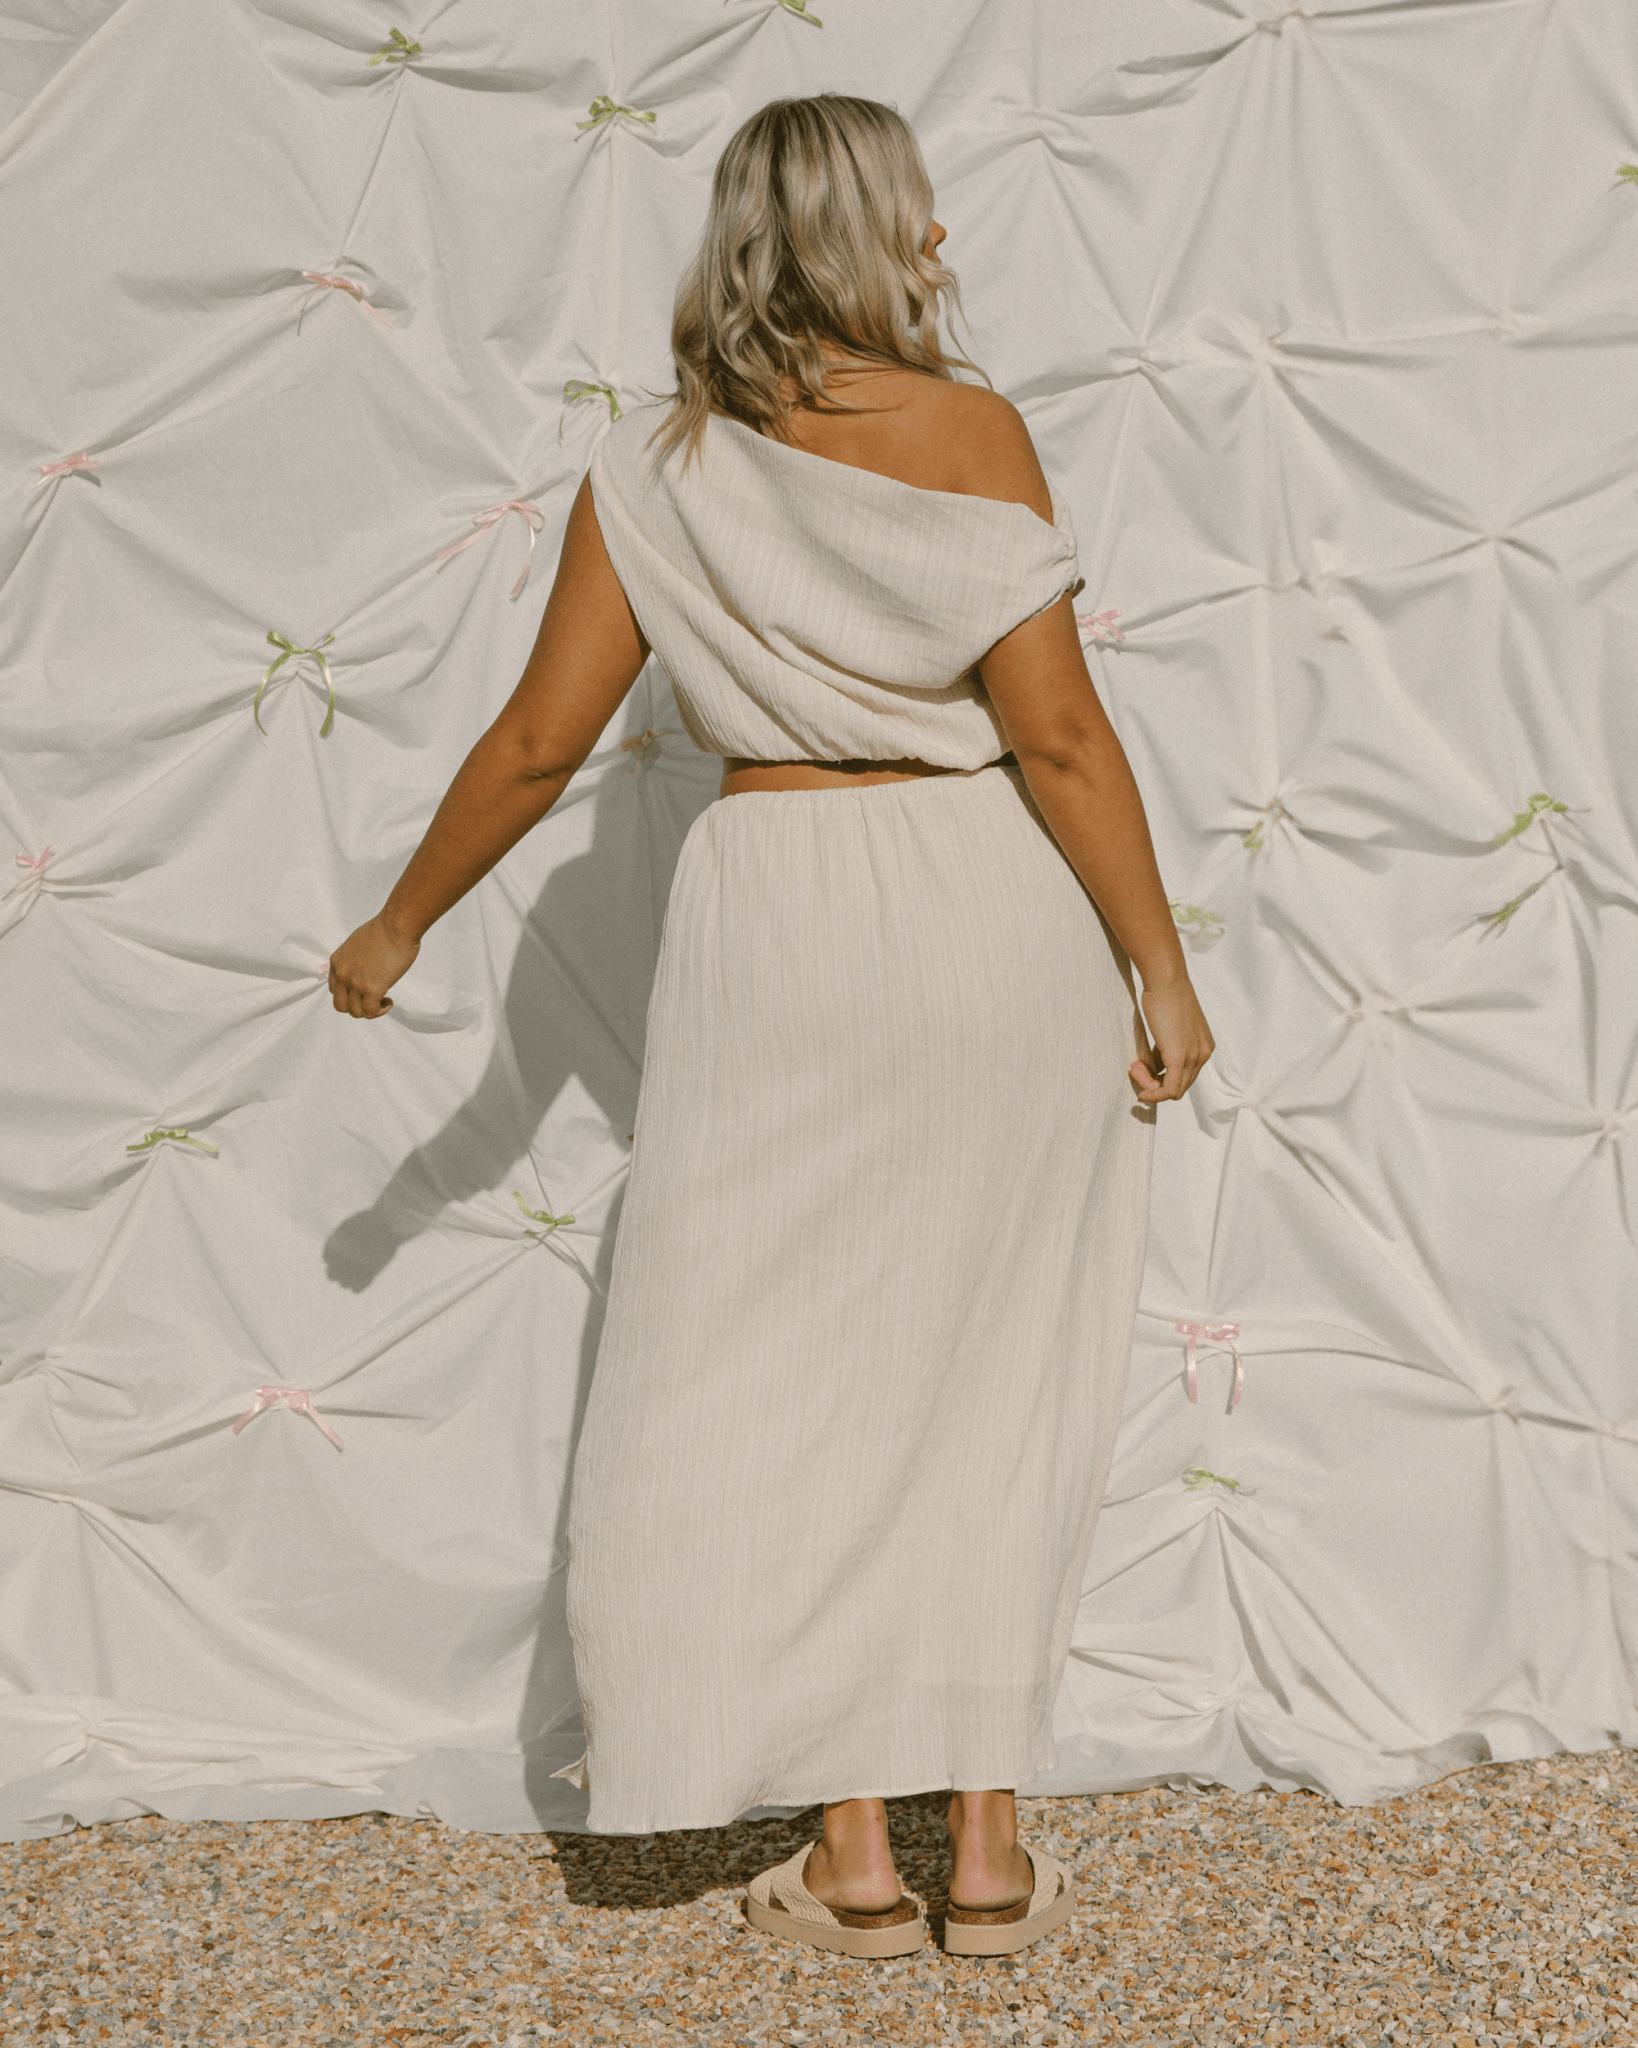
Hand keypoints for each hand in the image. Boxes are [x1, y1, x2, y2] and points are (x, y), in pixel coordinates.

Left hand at [329, 914, 418, 1019]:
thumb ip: (354, 958)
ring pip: (356, 1012)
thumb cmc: (384, 929)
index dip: (350, 995)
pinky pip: (371, 1012)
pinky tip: (389, 1002)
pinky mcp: (372, 989)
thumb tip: (364, 969)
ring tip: (384, 1000)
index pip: (334, 990)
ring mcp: (355, 983)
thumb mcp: (357, 943)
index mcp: (336, 962)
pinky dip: (380, 1011)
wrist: (396, 925)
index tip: (365, 990)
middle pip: (340, 1006)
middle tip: (372, 1000)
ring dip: (370, 1010)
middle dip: (356, 1007)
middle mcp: (342, 974)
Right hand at [1129, 976, 1214, 1103]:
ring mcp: (1194, 1056)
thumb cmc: (1164, 996)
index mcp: (1205, 1046)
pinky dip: (1154, 1094)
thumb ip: (1165, 1046)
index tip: (1142, 1064)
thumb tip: (1152, 1066)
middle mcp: (1204, 1054)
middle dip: (1156, 1084)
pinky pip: (1169, 1090)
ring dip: (1151, 1087)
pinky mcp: (1179, 1057)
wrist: (1166, 980)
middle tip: (1134, 1068)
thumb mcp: (1170, 1027)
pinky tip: (1141, 1089)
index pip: (1186, 1076)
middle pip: (1181, 1086)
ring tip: (1134, 1069)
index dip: (1162, 1076)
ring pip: (1174, 1091)